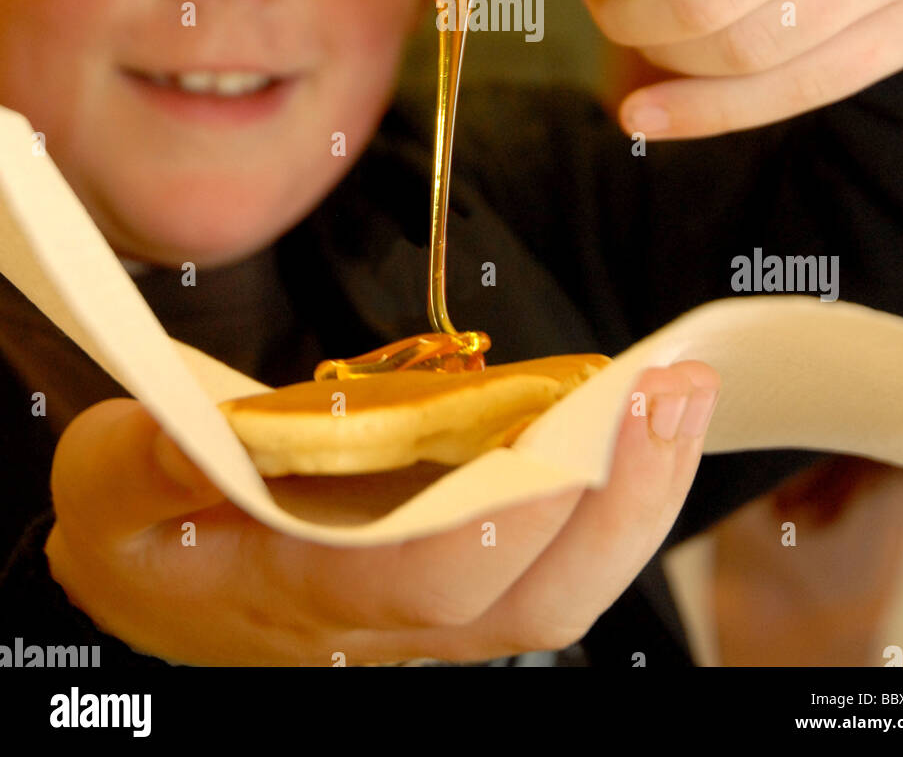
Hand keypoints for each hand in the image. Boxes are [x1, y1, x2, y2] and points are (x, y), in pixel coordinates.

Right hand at [44, 361, 719, 665]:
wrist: (151, 576)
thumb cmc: (136, 525)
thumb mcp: (110, 480)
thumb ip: (151, 459)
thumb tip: (201, 435)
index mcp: (298, 593)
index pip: (426, 576)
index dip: (510, 512)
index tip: (579, 422)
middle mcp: (381, 623)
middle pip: (528, 599)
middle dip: (616, 498)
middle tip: (675, 392)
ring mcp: (424, 614)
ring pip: (555, 594)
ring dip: (633, 499)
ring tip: (679, 400)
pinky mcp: (446, 585)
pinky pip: (547, 564)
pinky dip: (606, 499)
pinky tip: (634, 427)